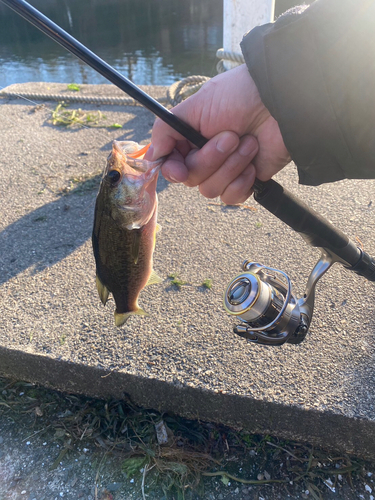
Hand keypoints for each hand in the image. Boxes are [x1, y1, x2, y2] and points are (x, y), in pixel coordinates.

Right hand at [146, 64, 290, 203]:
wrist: (281, 103)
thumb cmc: (239, 96)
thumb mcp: (197, 105)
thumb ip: (166, 130)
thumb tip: (151, 157)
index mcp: (190, 138)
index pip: (171, 167)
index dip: (173, 170)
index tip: (179, 168)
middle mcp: (205, 156)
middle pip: (191, 180)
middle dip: (211, 159)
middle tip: (231, 136)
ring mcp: (226, 170)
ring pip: (210, 190)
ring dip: (230, 166)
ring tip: (248, 143)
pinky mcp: (246, 181)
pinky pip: (231, 197)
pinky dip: (241, 182)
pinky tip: (253, 165)